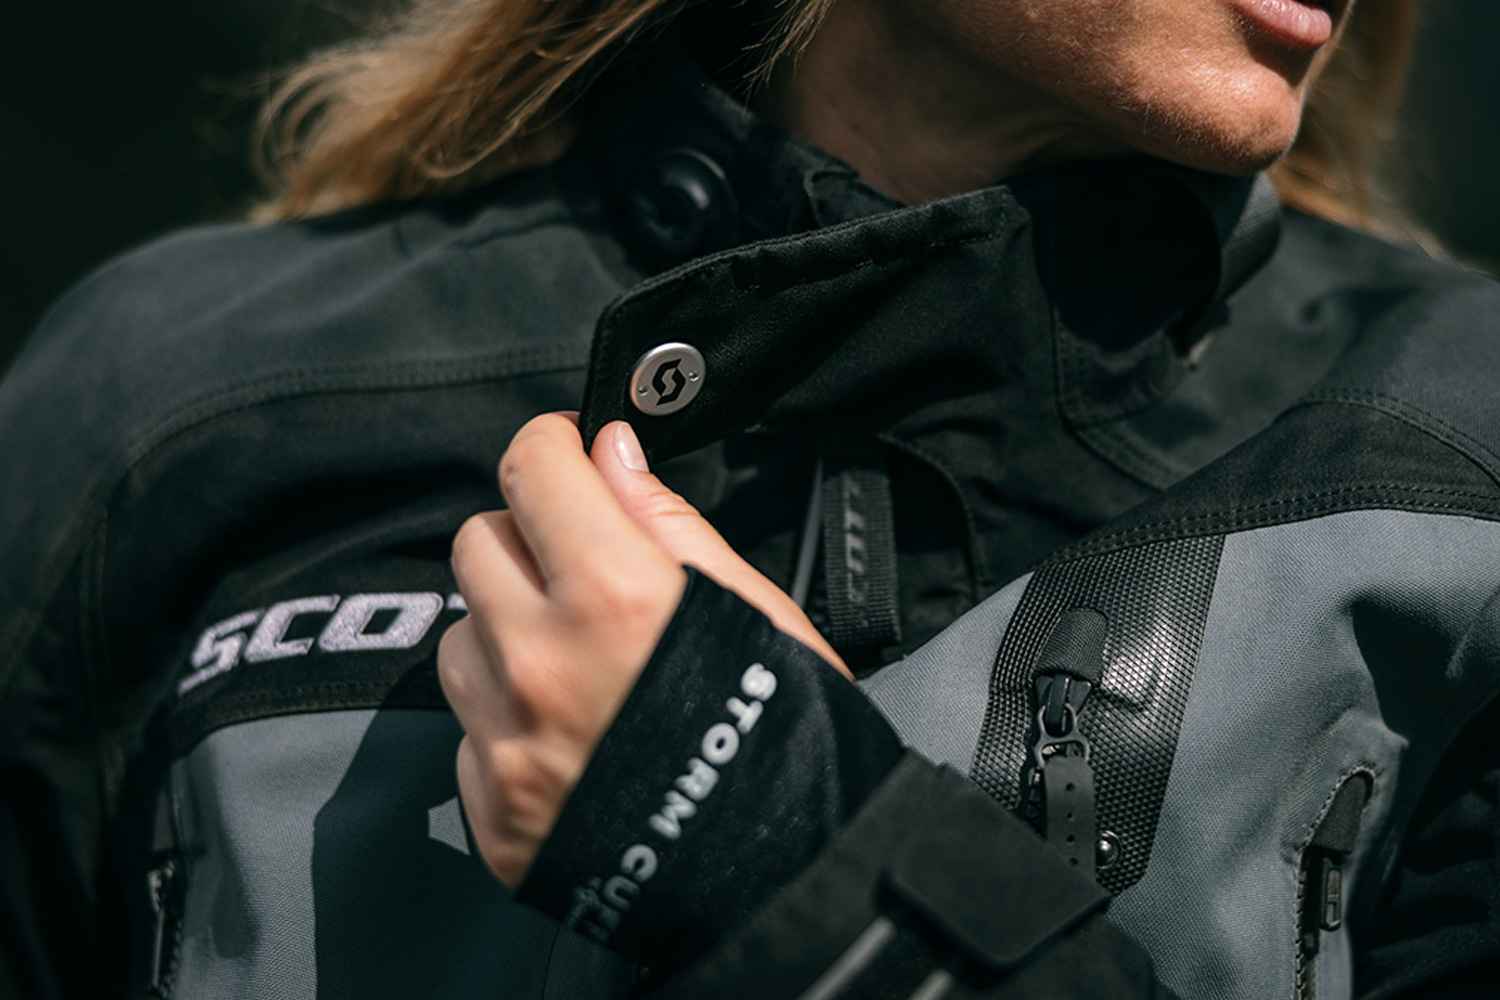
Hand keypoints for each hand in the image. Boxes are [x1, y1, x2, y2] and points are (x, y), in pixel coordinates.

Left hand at [438, 413, 847, 885]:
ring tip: (581, 662)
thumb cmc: (791, 741)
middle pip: (476, 543)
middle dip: (526, 534)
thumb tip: (611, 451)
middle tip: (582, 561)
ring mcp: (507, 746)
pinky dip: (506, 716)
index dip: (552, 444)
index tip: (570, 452)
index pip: (531, 471)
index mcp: (614, 599)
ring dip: (505, 628)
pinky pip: (467, 729)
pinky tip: (572, 733)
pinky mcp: (492, 813)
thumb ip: (667, 523)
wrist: (786, 887)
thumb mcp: (754, 610)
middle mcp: (541, 666)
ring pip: (459, 636)